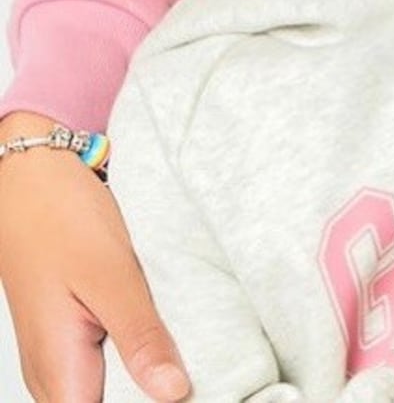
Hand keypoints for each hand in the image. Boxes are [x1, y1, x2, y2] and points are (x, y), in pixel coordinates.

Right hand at [0, 114, 187, 402]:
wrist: (30, 178)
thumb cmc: (60, 218)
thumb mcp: (111, 273)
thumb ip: (140, 336)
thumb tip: (173, 393)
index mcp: (58, 375)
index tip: (192, 390)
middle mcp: (53, 379)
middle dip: (154, 392)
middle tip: (197, 362)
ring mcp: (60, 359)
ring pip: (113, 390)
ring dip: (148, 372)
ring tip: (187, 344)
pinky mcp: (71, 338)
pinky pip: (107, 365)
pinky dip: (137, 352)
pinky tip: (165, 329)